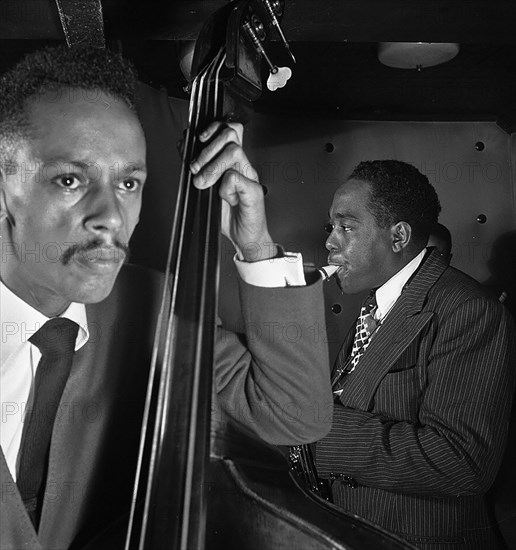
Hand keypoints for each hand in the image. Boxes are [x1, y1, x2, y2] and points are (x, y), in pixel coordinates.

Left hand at [190, 121, 276, 261]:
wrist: (245, 237)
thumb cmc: (228, 214)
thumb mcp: (206, 187)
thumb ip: (198, 166)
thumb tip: (183, 145)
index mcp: (233, 162)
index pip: (229, 129)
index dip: (213, 127)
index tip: (198, 138)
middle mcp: (243, 165)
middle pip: (230, 135)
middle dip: (207, 150)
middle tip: (196, 169)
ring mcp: (250, 177)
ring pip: (233, 152)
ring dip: (212, 167)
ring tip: (203, 183)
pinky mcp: (253, 191)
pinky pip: (236, 178)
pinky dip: (224, 187)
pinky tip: (224, 198)